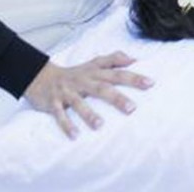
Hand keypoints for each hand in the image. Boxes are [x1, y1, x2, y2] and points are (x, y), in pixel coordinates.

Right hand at [24, 54, 152, 139]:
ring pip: (79, 103)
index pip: (117, 73)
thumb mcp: (94, 63)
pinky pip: (59, 114)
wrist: (42, 78)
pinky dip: (66, 125)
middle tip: (132, 109)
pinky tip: (75, 135)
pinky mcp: (54, 103)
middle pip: (102, 88)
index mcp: (94, 72)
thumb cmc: (75, 73)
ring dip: (89, 114)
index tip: (150, 83)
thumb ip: (114, 59)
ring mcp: (68, 92)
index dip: (133, 77)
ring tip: (100, 125)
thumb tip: (134, 59)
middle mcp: (83, 81)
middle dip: (117, 98)